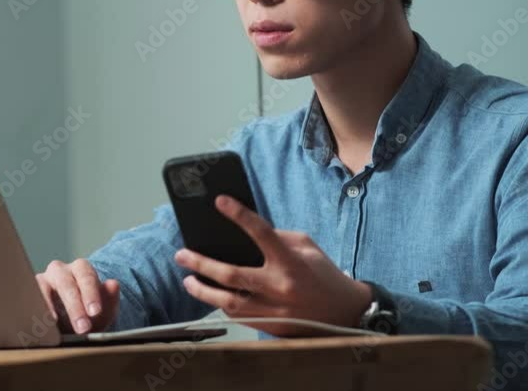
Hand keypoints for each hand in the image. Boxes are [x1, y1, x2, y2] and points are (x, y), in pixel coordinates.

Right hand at [36, 259, 119, 333]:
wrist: (72, 320)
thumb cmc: (89, 312)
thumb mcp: (104, 308)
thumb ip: (110, 298)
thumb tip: (113, 284)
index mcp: (81, 268)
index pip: (86, 276)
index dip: (90, 294)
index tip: (95, 311)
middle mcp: (60, 270)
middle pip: (66, 284)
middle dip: (75, 307)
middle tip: (83, 327)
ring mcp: (42, 280)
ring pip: (42, 287)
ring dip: (50, 307)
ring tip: (54, 325)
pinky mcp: (29, 293)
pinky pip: (29, 300)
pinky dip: (34, 312)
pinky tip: (40, 326)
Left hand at [174, 195, 372, 336]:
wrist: (346, 314)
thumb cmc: (324, 275)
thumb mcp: (307, 248)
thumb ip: (277, 238)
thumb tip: (245, 231)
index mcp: (291, 263)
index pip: (261, 233)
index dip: (239, 215)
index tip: (219, 202)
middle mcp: (280, 287)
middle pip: (231, 275)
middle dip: (201, 264)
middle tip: (182, 255)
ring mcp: (274, 311)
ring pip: (227, 302)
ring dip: (203, 291)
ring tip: (188, 279)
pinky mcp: (271, 327)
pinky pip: (238, 316)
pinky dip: (220, 304)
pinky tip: (210, 295)